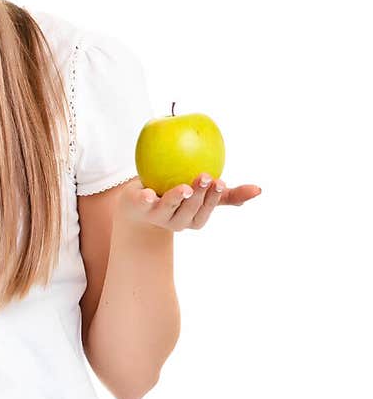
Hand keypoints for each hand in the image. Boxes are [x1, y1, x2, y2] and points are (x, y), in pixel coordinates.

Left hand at [117, 174, 262, 231]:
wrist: (139, 203)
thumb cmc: (177, 196)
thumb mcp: (203, 193)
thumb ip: (227, 193)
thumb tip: (259, 190)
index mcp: (193, 219)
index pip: (206, 211)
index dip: (213, 198)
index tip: (220, 182)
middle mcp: (176, 222)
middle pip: (189, 211)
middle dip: (199, 196)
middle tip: (205, 176)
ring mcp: (157, 216)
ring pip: (168, 209)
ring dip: (177, 198)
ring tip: (184, 187)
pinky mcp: (139, 207)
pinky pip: (142, 204)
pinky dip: (145, 200)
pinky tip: (149, 194)